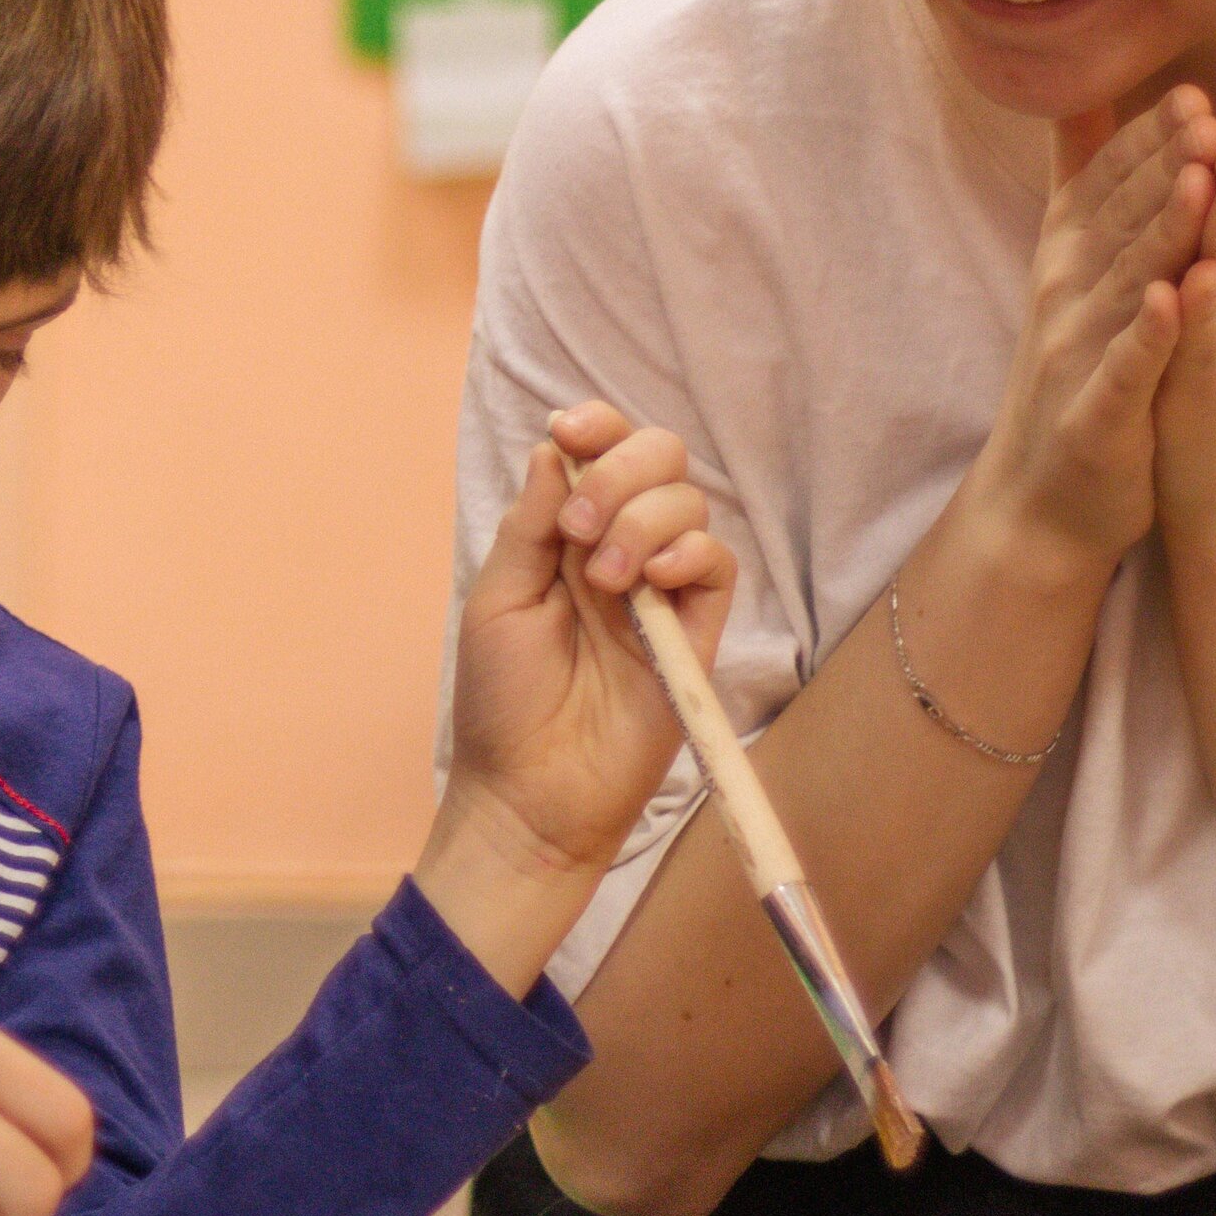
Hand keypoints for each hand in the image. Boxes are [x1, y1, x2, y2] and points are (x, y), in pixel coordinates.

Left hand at [444, 402, 736, 879]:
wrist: (531, 789)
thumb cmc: (503, 699)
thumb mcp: (498, 596)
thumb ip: (532, 523)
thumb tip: (557, 448)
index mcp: (566, 534)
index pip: (598, 452)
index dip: (596, 426)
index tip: (570, 430)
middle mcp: (619, 548)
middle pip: (657, 459)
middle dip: (621, 470)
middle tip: (579, 531)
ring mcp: (662, 588)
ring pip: (689, 503)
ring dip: (643, 519)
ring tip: (605, 581)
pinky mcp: (697, 630)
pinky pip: (718, 564)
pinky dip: (687, 553)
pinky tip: (649, 583)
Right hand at [961, 89, 1215, 573]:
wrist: (1043, 497)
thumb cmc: (1079, 372)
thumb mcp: (1077, 273)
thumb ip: (1086, 187)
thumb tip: (1082, 97)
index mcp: (1069, 255)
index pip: (1106, 182)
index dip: (1146, 138)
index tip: (1190, 91)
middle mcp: (1066, 292)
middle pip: (1122, 217)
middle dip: (1164, 166)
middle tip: (1208, 115)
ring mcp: (1079, 350)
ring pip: (1130, 280)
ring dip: (1167, 232)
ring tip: (1207, 183)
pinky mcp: (1098, 410)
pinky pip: (1127, 365)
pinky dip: (1150, 331)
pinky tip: (1177, 300)